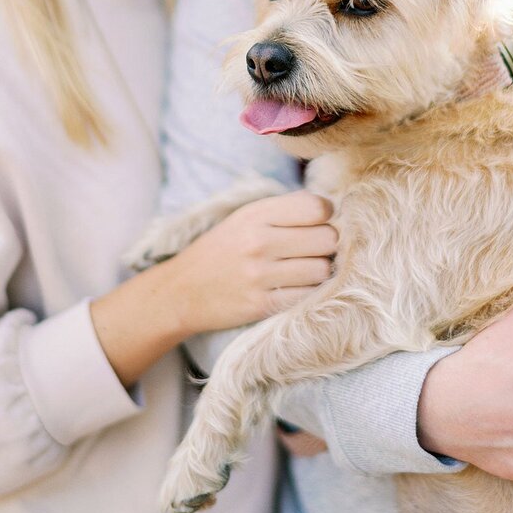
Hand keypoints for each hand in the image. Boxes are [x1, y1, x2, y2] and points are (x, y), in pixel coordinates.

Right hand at [170, 190, 337, 333]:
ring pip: (322, 269)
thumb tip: (331, 210)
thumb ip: (284, 210)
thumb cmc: (221, 250)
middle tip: (315, 249)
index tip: (318, 222)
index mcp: (256, 214)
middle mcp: (259, 241)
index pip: (316, 207)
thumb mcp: (245, 217)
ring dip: (320, 270)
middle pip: (327, 238)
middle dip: (327, 244)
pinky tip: (297, 287)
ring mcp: (260, 275)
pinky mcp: (262, 305)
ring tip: (305, 269)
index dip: (326, 214)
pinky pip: (308, 296)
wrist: (182, 291)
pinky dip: (309, 292)